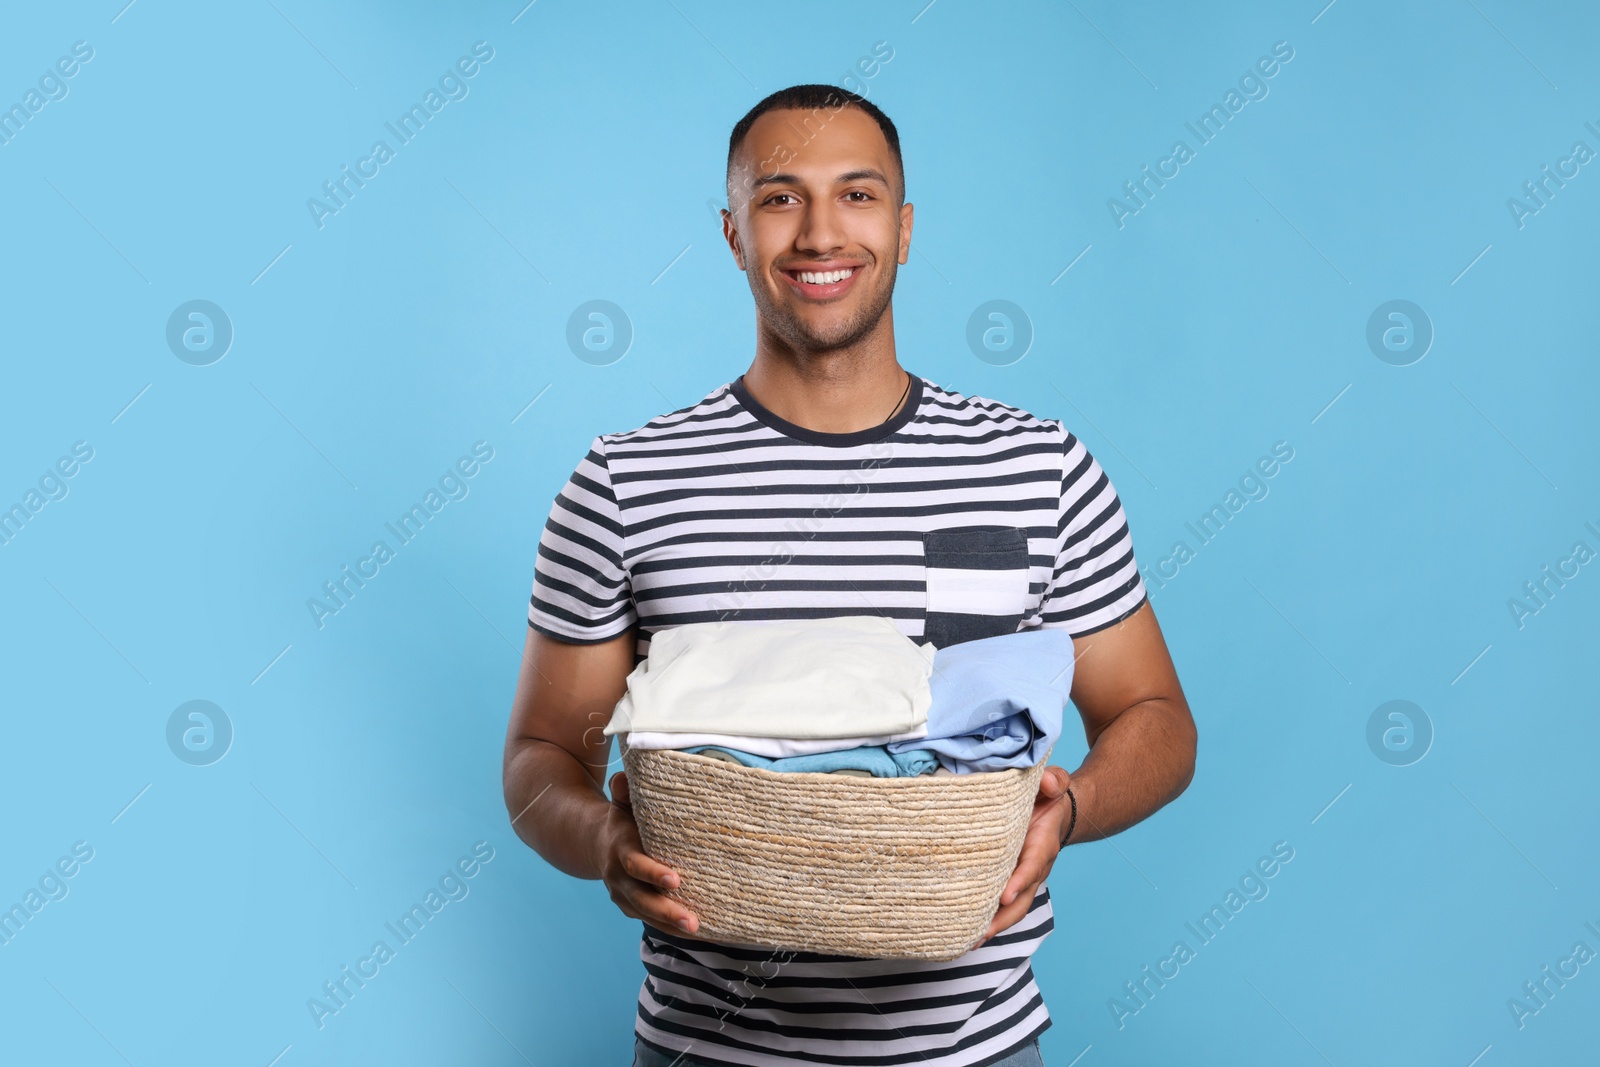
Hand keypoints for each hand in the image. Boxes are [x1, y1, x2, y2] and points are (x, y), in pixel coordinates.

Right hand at [597, 770, 703, 937]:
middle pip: (642, 899)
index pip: (635, 865)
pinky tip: (697, 933)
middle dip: (667, 911)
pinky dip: (670, 929)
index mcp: (620, 850)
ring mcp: (623, 897)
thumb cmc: (622, 820)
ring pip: (647, 916)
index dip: (653, 873)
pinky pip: (651, 922)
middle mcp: (619, 878)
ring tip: (697, 930)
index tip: (675, 879)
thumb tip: (623, 777)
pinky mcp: (630, 908)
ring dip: (671, 926)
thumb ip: (624, 792)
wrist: (595, 843)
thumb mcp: (621, 804)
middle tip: (693, 921)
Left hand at [975, 765, 1072, 946]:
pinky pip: (1002, 904)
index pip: (1032, 865)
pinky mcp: (1012, 881)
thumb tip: (1047, 782)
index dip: (1020, 881)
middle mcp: (1035, 867)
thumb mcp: (1054, 784)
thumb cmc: (1048, 797)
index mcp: (1042, 843)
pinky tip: (966, 931)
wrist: (1056, 812)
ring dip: (993, 926)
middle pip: (1022, 899)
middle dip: (1003, 918)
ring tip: (968, 941)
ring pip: (1012, 908)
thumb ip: (1053, 781)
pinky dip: (988, 918)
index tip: (1004, 896)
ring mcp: (1024, 878)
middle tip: (981, 932)